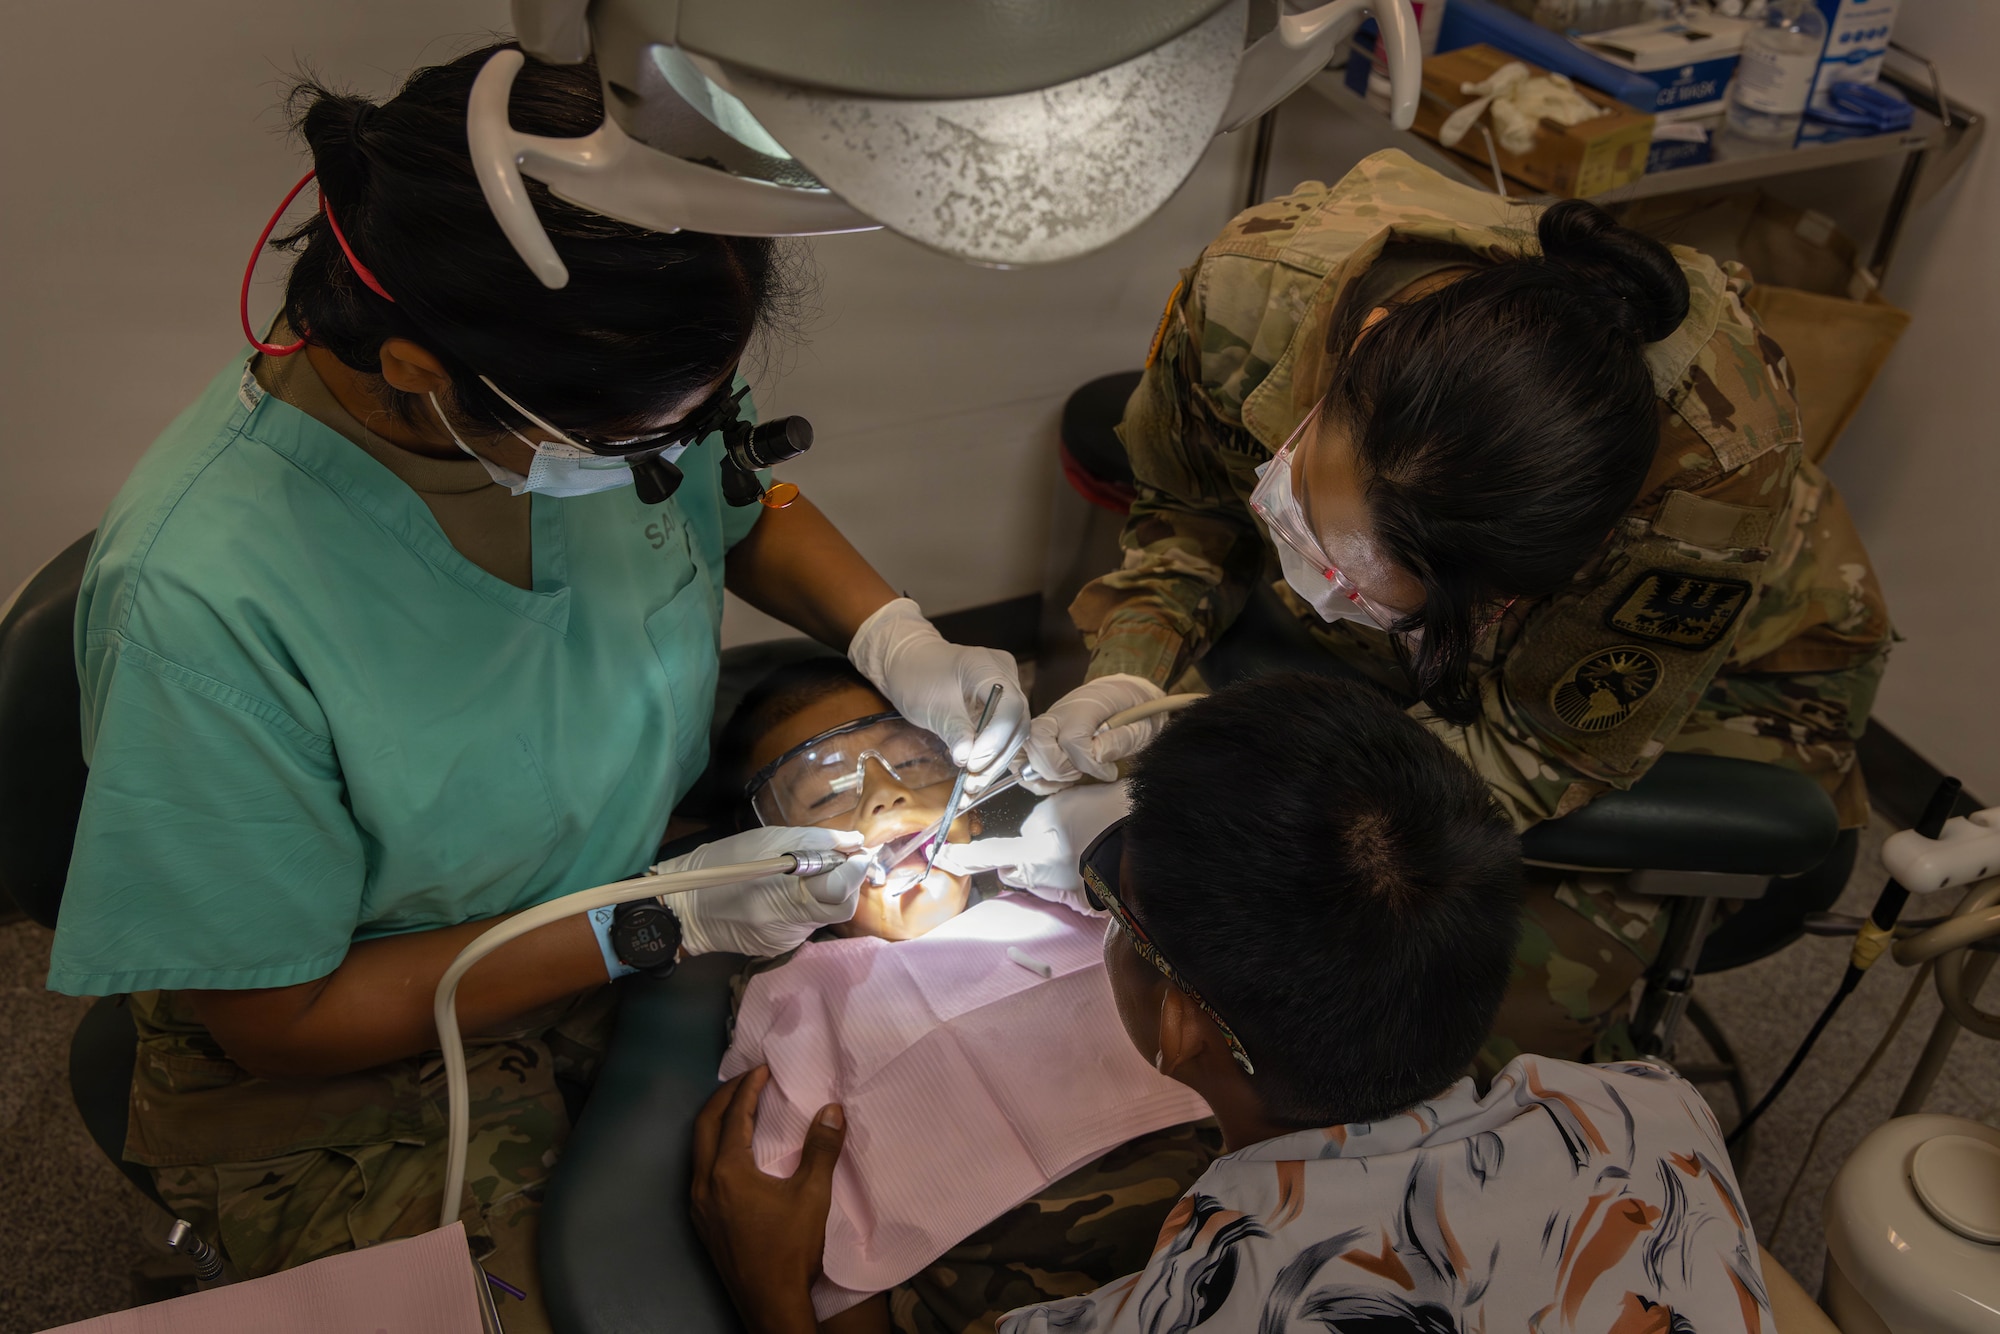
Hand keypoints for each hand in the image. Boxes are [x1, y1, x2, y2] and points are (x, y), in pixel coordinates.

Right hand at [658, 827, 866, 957]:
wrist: (684, 907)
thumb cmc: (721, 864)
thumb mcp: (766, 840)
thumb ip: (814, 841)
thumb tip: (853, 841)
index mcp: (784, 898)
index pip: (840, 890)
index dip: (855, 870)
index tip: (858, 852)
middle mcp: (789, 927)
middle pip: (841, 907)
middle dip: (847, 881)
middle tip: (838, 859)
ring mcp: (784, 941)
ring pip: (825, 914)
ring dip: (825, 891)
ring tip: (800, 872)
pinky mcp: (779, 948)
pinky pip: (806, 923)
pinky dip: (806, 904)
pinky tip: (785, 892)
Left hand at [691, 1067, 845, 1333]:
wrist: (770, 1302)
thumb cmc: (791, 1249)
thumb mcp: (813, 1196)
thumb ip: (822, 1149)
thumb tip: (832, 1110)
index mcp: (728, 1172)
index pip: (734, 1117)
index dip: (749, 1089)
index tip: (764, 1070)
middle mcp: (704, 1184)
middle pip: (704, 1125)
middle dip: (723, 1097)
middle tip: (746, 1080)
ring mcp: (698, 1205)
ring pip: (698, 1148)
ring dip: (715, 1122)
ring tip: (738, 1107)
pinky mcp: (702, 1221)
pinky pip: (699, 1169)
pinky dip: (713, 1147)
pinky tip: (732, 1153)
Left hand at [848, 598, 1028, 777]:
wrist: (909, 662)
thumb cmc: (917, 675)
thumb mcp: (932, 705)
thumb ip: (954, 730)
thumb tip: (967, 759)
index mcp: (989, 666)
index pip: (1010, 706)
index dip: (996, 738)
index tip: (974, 762)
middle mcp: (1005, 677)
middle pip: (1016, 724)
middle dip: (995, 758)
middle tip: (973, 783)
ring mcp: (1005, 692)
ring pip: (1012, 735)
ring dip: (993, 764)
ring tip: (972, 788)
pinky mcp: (998, 708)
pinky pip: (1002, 734)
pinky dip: (989, 757)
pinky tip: (976, 778)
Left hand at [933, 781, 1129, 913]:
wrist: (1153, 844)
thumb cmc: (1107, 818)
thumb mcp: (1064, 806)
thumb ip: (1036, 822)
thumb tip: (1030, 838)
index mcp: (1035, 856)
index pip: (987, 855)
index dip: (962, 857)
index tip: (940, 859)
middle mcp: (1044, 882)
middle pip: (1014, 869)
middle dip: (1017, 856)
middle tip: (1042, 835)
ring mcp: (1066, 895)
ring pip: (1040, 878)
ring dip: (1045, 863)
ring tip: (1075, 840)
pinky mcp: (1085, 903)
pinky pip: (1064, 886)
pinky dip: (1070, 872)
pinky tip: (1089, 856)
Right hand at [1020, 675, 1165, 793]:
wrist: (1130, 695)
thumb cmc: (1139, 711)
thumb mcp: (1142, 725)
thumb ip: (1122, 740)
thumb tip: (1098, 758)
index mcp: (1088, 704)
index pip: (1073, 738)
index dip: (1089, 763)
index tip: (1109, 772)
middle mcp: (1062, 711)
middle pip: (1038, 738)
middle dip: (1057, 766)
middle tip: (1079, 773)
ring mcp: (1050, 722)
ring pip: (1025, 746)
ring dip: (1043, 771)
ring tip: (1068, 778)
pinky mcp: (1045, 734)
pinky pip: (1023, 755)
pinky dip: (1034, 775)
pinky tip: (1056, 781)